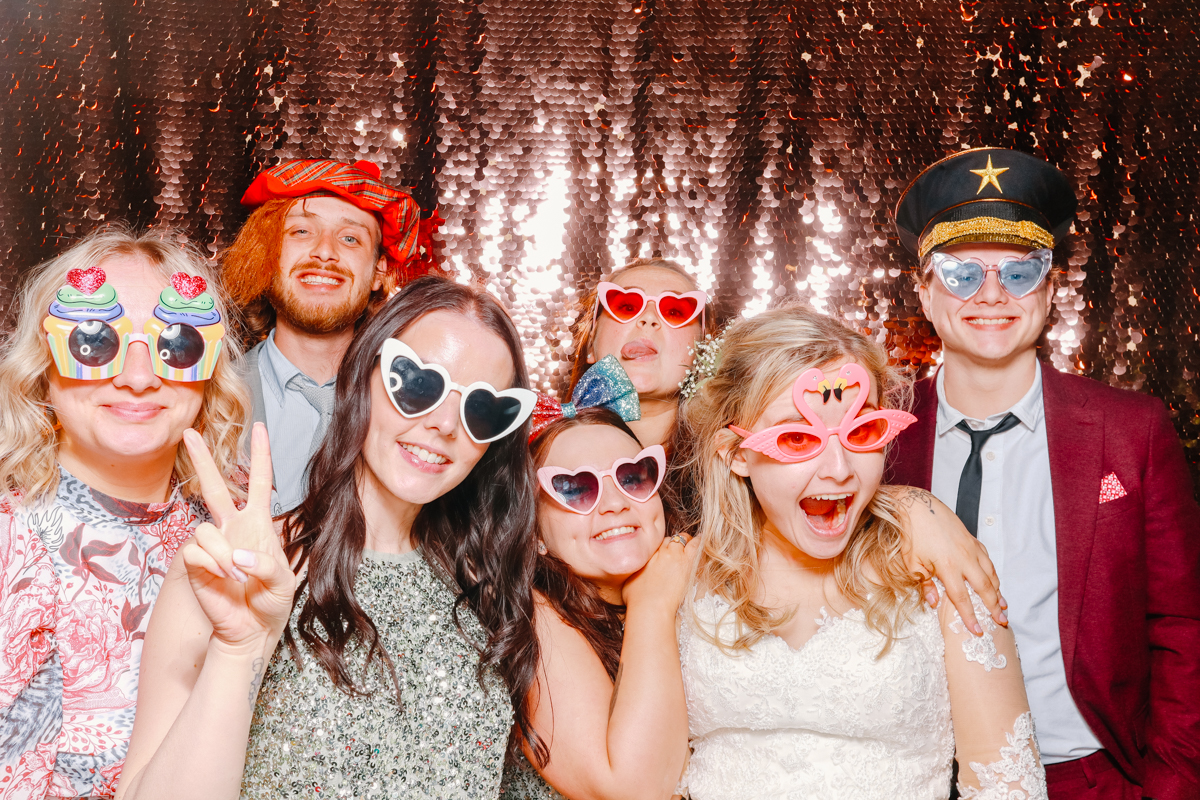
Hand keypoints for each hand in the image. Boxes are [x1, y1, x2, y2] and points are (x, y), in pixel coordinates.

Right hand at [180, 422, 295, 649]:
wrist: (252, 629)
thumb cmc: (271, 602)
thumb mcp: (283, 581)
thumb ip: (265, 564)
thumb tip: (237, 555)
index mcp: (259, 524)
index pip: (260, 482)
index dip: (260, 456)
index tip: (259, 428)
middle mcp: (232, 528)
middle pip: (215, 487)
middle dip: (203, 459)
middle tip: (190, 432)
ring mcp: (212, 545)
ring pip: (205, 530)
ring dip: (224, 554)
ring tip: (238, 576)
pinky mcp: (195, 564)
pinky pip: (195, 553)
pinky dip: (213, 566)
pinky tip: (224, 578)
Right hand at [621, 533, 699, 611]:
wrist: (650, 607)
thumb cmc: (637, 600)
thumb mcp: (629, 581)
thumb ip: (635, 572)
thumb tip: (636, 571)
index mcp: (646, 555)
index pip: (657, 544)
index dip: (663, 548)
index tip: (666, 553)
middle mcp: (659, 551)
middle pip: (669, 540)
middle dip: (673, 543)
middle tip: (677, 550)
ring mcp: (674, 555)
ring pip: (682, 538)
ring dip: (685, 540)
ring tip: (690, 543)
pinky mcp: (687, 562)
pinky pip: (695, 544)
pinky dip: (697, 542)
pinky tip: (700, 541)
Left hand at [887, 486, 1007, 635]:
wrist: (918, 506)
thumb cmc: (912, 533)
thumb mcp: (911, 562)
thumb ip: (924, 584)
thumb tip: (934, 603)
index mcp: (947, 567)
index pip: (962, 598)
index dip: (971, 616)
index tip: (978, 630)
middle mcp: (964, 558)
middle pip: (984, 588)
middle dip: (994, 607)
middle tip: (1002, 621)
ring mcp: (971, 548)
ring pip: (990, 573)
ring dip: (998, 591)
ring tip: (1003, 606)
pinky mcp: (973, 540)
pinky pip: (987, 560)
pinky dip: (993, 573)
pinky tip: (994, 581)